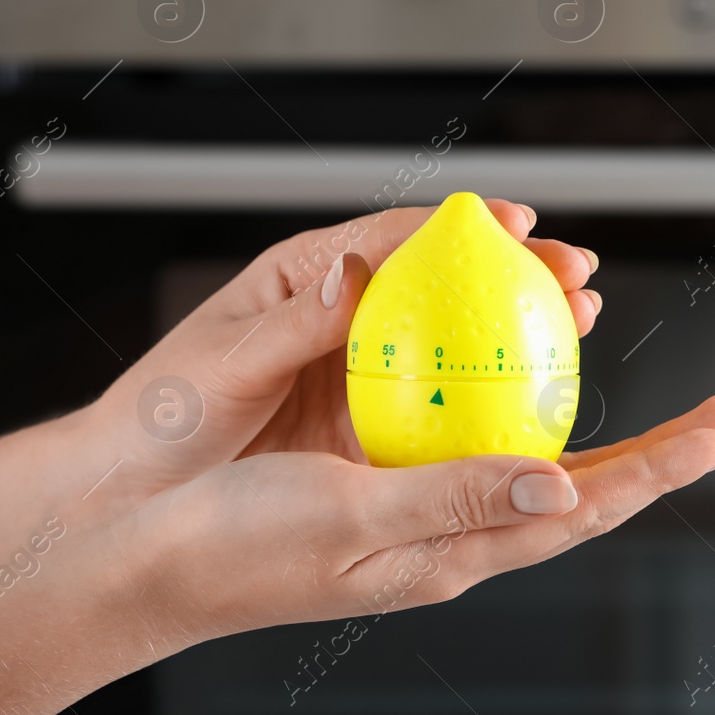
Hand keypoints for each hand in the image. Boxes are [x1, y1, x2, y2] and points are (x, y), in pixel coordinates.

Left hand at [97, 199, 602, 500]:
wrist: (136, 497)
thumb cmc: (160, 415)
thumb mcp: (223, 359)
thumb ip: (294, 318)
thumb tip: (353, 271)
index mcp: (308, 279)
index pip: (395, 237)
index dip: (461, 223)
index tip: (514, 216)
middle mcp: (347, 318)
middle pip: (448, 282)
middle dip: (516, 268)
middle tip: (572, 268)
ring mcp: (367, 373)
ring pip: (458, 341)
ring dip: (521, 327)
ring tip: (578, 315)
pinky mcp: (374, 426)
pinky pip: (444, 404)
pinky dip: (494, 393)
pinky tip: (538, 393)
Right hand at [129, 394, 714, 638]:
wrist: (138, 555)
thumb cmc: (228, 548)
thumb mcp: (350, 520)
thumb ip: (457, 499)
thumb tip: (563, 489)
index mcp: (452, 552)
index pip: (587, 507)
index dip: (662, 467)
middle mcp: (454, 531)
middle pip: (587, 488)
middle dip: (664, 454)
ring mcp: (426, 505)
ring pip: (544, 464)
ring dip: (612, 433)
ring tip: (665, 401)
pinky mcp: (388, 476)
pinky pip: (481, 440)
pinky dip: (526, 409)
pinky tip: (540, 386)